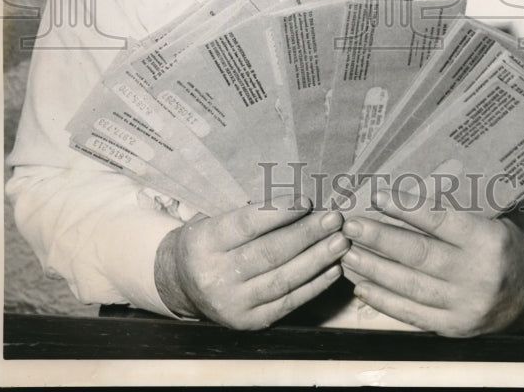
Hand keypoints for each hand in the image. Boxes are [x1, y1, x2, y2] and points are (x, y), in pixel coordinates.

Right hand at [154, 198, 347, 328]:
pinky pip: (288, 302)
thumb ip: (253, 214)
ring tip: (341, 242)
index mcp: (204, 243)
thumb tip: (303, 204)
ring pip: (283, 279)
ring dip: (317, 259)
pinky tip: (333, 269)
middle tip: (334, 219)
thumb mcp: (216, 220)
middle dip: (307, 234)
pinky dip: (314, 285)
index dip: (281, 212)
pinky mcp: (249, 322)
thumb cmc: (209, 241)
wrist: (182, 284)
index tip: (308, 200)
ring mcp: (232, 304)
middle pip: (270, 252)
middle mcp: (215, 276)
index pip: (248, 224)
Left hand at [342, 190, 523, 336]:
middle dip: (378, 239)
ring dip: (373, 269)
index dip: (406, 207)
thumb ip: (455, 216)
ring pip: (410, 286)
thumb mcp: (492, 222)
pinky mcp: (455, 328)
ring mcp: (465, 306)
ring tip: (346, 253)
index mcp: (488, 241)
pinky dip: (383, 301)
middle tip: (349, 225)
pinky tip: (362, 286)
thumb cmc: (507, 247)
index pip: (439, 221)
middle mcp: (477, 275)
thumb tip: (402, 199)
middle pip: (419, 255)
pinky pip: (412, 315)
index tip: (377, 195)